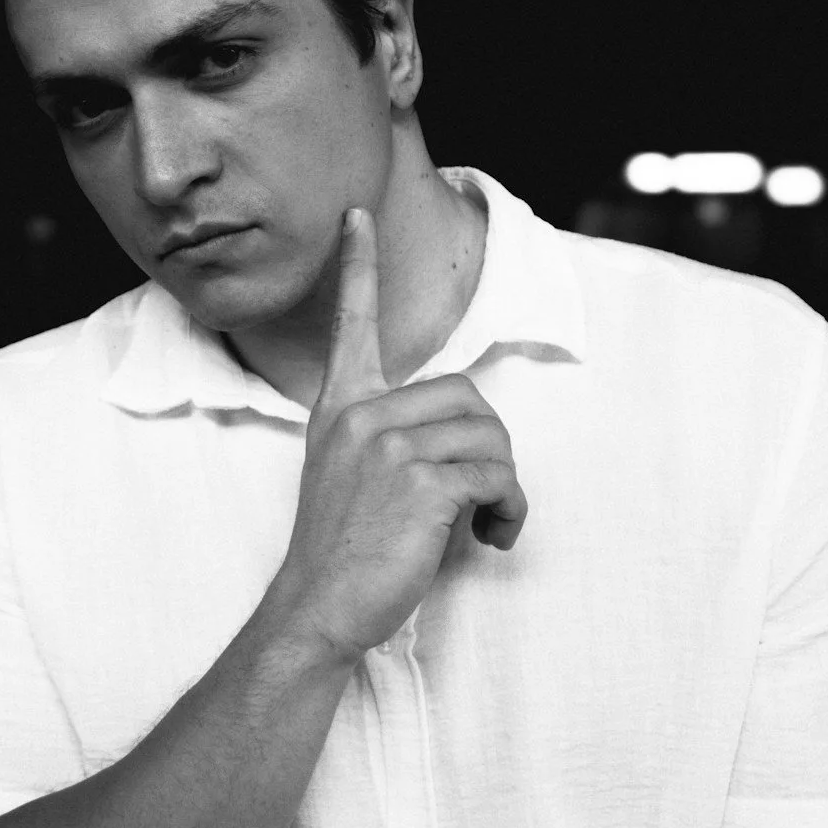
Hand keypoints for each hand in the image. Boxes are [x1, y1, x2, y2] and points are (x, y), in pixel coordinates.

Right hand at [273, 204, 528, 664]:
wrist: (317, 610)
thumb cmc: (342, 557)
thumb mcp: (350, 482)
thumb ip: (391, 443)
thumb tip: (462, 442)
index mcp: (341, 411)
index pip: (351, 325)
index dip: (356, 268)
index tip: (356, 217)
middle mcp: (361, 417)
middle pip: (469, 397)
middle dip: (492, 450)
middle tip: (484, 500)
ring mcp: (388, 445)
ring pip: (491, 437)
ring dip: (506, 486)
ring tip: (489, 523)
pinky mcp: (420, 480)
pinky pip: (497, 476)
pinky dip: (510, 510)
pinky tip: (493, 537)